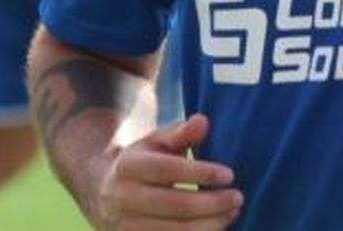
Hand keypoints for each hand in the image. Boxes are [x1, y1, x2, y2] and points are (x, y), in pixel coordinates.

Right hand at [91, 113, 242, 230]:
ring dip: (210, 224)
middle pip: (175, 205)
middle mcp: (124, 198)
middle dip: (212, 203)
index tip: (230, 174)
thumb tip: (203, 121)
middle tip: (238, 197)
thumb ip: (181, 133)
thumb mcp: (156, 142)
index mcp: (128, 166)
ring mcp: (127, 226)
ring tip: (232, 212)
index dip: (201, 173)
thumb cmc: (143, 161)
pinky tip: (217, 226)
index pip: (168, 170)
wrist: (105, 193)